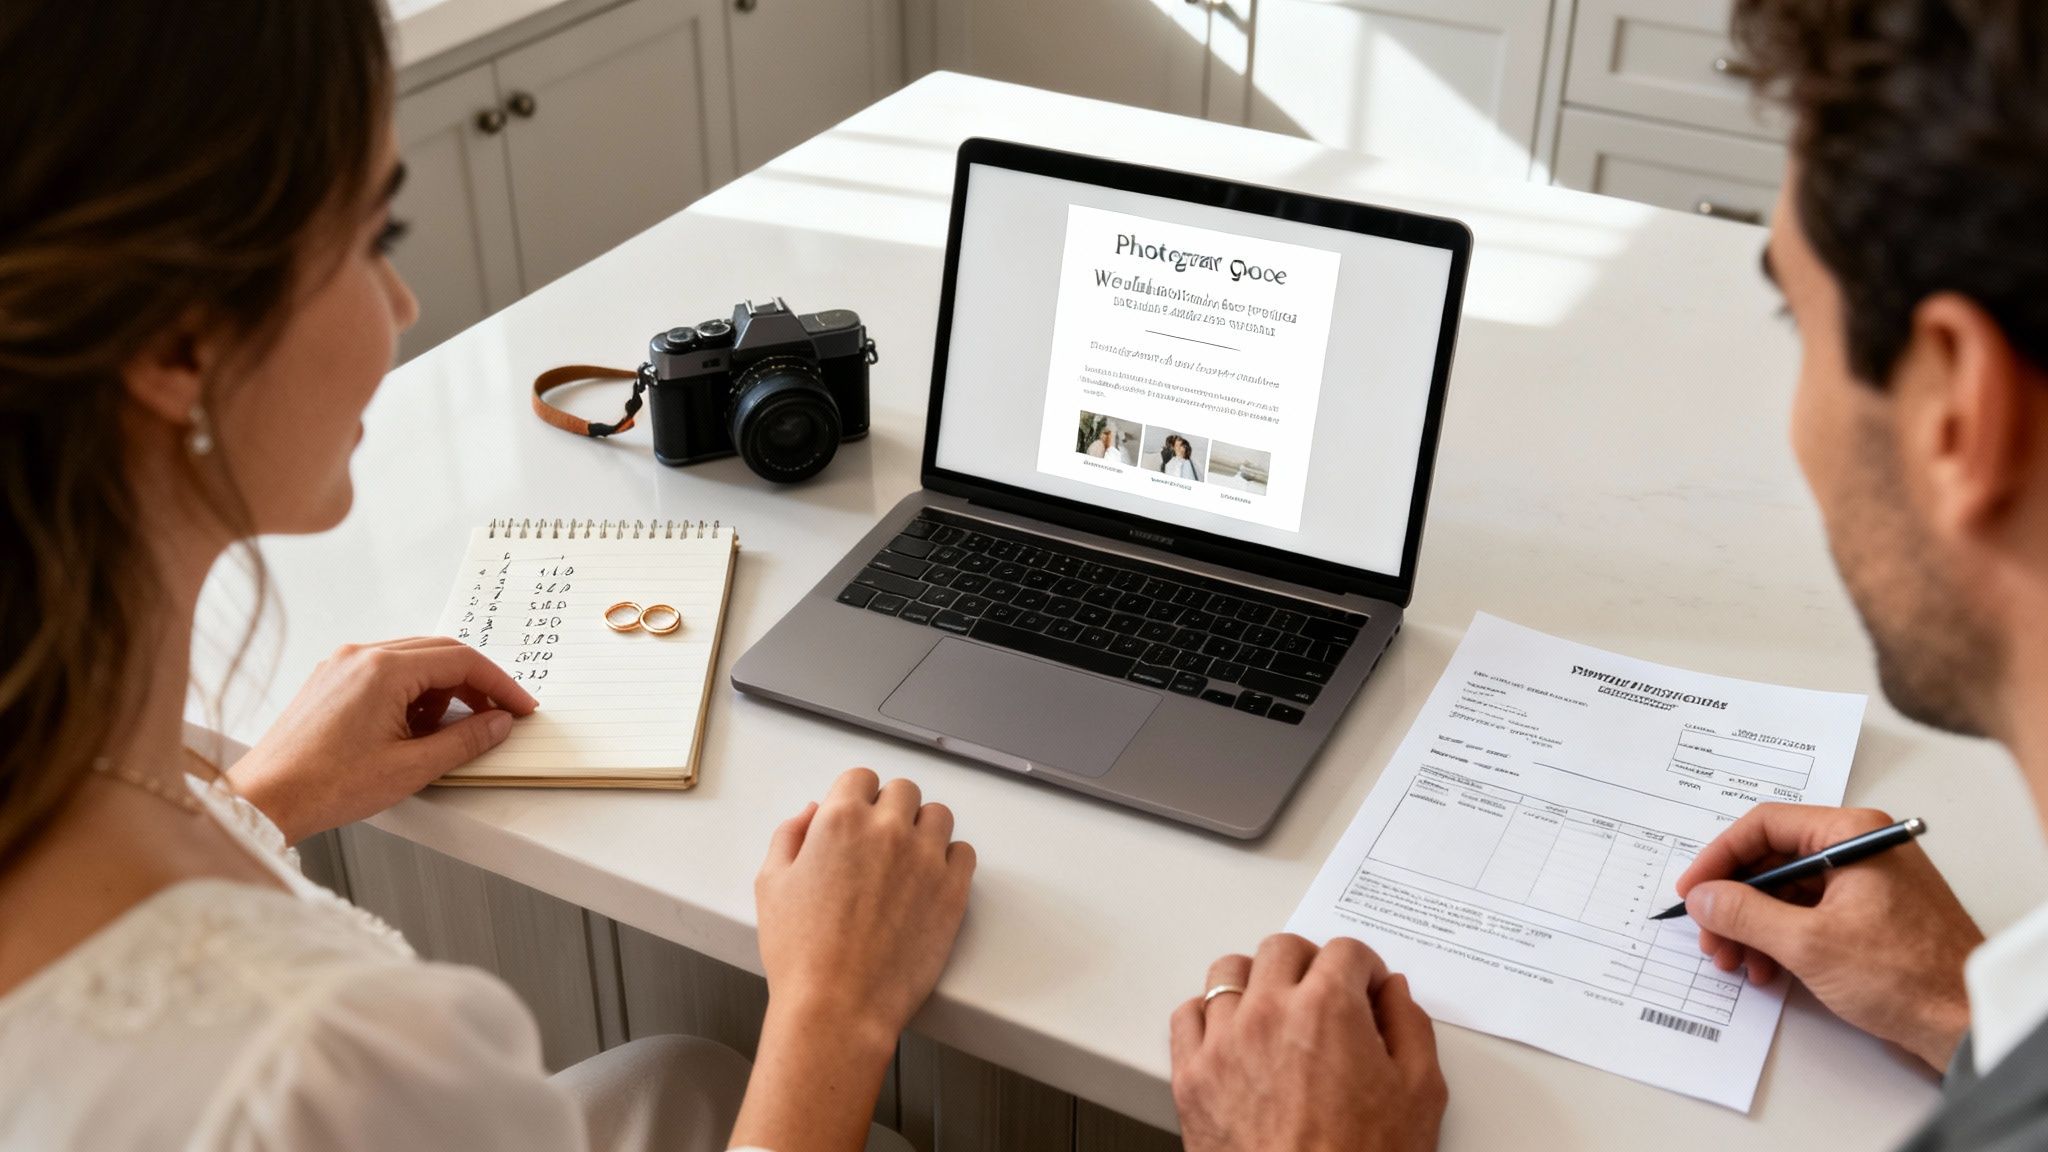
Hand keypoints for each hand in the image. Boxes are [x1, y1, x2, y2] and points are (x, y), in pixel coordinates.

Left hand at [225, 638, 536, 843]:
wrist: (264, 798)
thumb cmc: (325, 785)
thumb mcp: (411, 767)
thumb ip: (465, 740)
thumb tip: (498, 723)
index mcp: (384, 669)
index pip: (461, 661)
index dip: (499, 684)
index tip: (520, 707)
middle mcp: (361, 656)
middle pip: (439, 654)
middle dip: (474, 685)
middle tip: (497, 716)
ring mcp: (342, 664)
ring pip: (413, 662)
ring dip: (441, 691)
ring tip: (446, 734)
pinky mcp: (330, 680)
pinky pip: (385, 672)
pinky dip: (411, 694)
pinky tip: (412, 729)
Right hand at [732, 768, 974, 1151]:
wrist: (838, 1007)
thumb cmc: (801, 955)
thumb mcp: (770, 884)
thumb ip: (789, 836)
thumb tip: (811, 814)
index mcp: (840, 821)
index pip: (861, 777)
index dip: (856, 797)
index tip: (856, 817)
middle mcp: (887, 830)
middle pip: (903, 790)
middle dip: (890, 809)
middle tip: (879, 843)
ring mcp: (926, 859)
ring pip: (938, 815)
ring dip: (923, 829)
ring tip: (907, 860)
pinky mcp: (953, 891)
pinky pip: (965, 853)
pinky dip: (951, 860)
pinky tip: (930, 881)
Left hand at [1171, 934, 1445, 1151]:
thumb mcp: (1420, 1093)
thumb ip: (1410, 1027)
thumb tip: (1394, 993)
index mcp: (1328, 1008)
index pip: (1345, 950)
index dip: (1365, 969)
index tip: (1368, 990)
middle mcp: (1269, 1012)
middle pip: (1282, 948)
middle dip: (1311, 963)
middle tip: (1326, 992)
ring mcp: (1223, 1041)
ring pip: (1228, 972)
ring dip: (1255, 980)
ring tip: (1275, 1007)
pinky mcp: (1191, 1075)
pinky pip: (1187, 1017)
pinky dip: (1209, 1016)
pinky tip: (1231, 1034)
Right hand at [1676, 804, 1980, 1070]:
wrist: (1968, 1023)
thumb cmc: (1909, 976)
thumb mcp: (1810, 943)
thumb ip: (1746, 915)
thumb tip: (1703, 898)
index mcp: (1853, 836)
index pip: (1765, 826)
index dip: (1720, 859)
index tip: (1693, 891)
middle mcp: (1860, 851)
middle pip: (1773, 862)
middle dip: (1735, 903)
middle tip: (1711, 937)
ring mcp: (1866, 886)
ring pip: (1787, 893)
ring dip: (1753, 928)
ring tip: (1737, 963)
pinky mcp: (1869, 919)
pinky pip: (1808, 916)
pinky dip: (1780, 941)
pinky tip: (1768, 971)